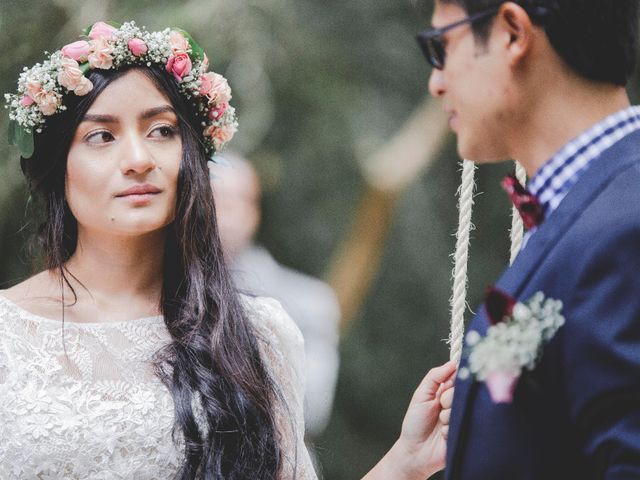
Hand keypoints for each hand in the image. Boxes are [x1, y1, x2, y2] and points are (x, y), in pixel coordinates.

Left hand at [362, 361, 456, 479]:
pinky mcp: (466, 433)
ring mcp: (462, 418)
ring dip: (447, 416)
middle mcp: (457, 403)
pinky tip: (443, 435)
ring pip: (460, 408)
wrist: (415, 452)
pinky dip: (448, 430)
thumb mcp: (421, 396)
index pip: (458, 376)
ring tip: (439, 423)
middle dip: (447, 398)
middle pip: (461, 391)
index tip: (453, 378)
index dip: (457, 376)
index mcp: (447, 391)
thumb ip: (435, 377)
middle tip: (439, 406)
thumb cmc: (416, 423)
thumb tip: (452, 363)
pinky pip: (459, 424)